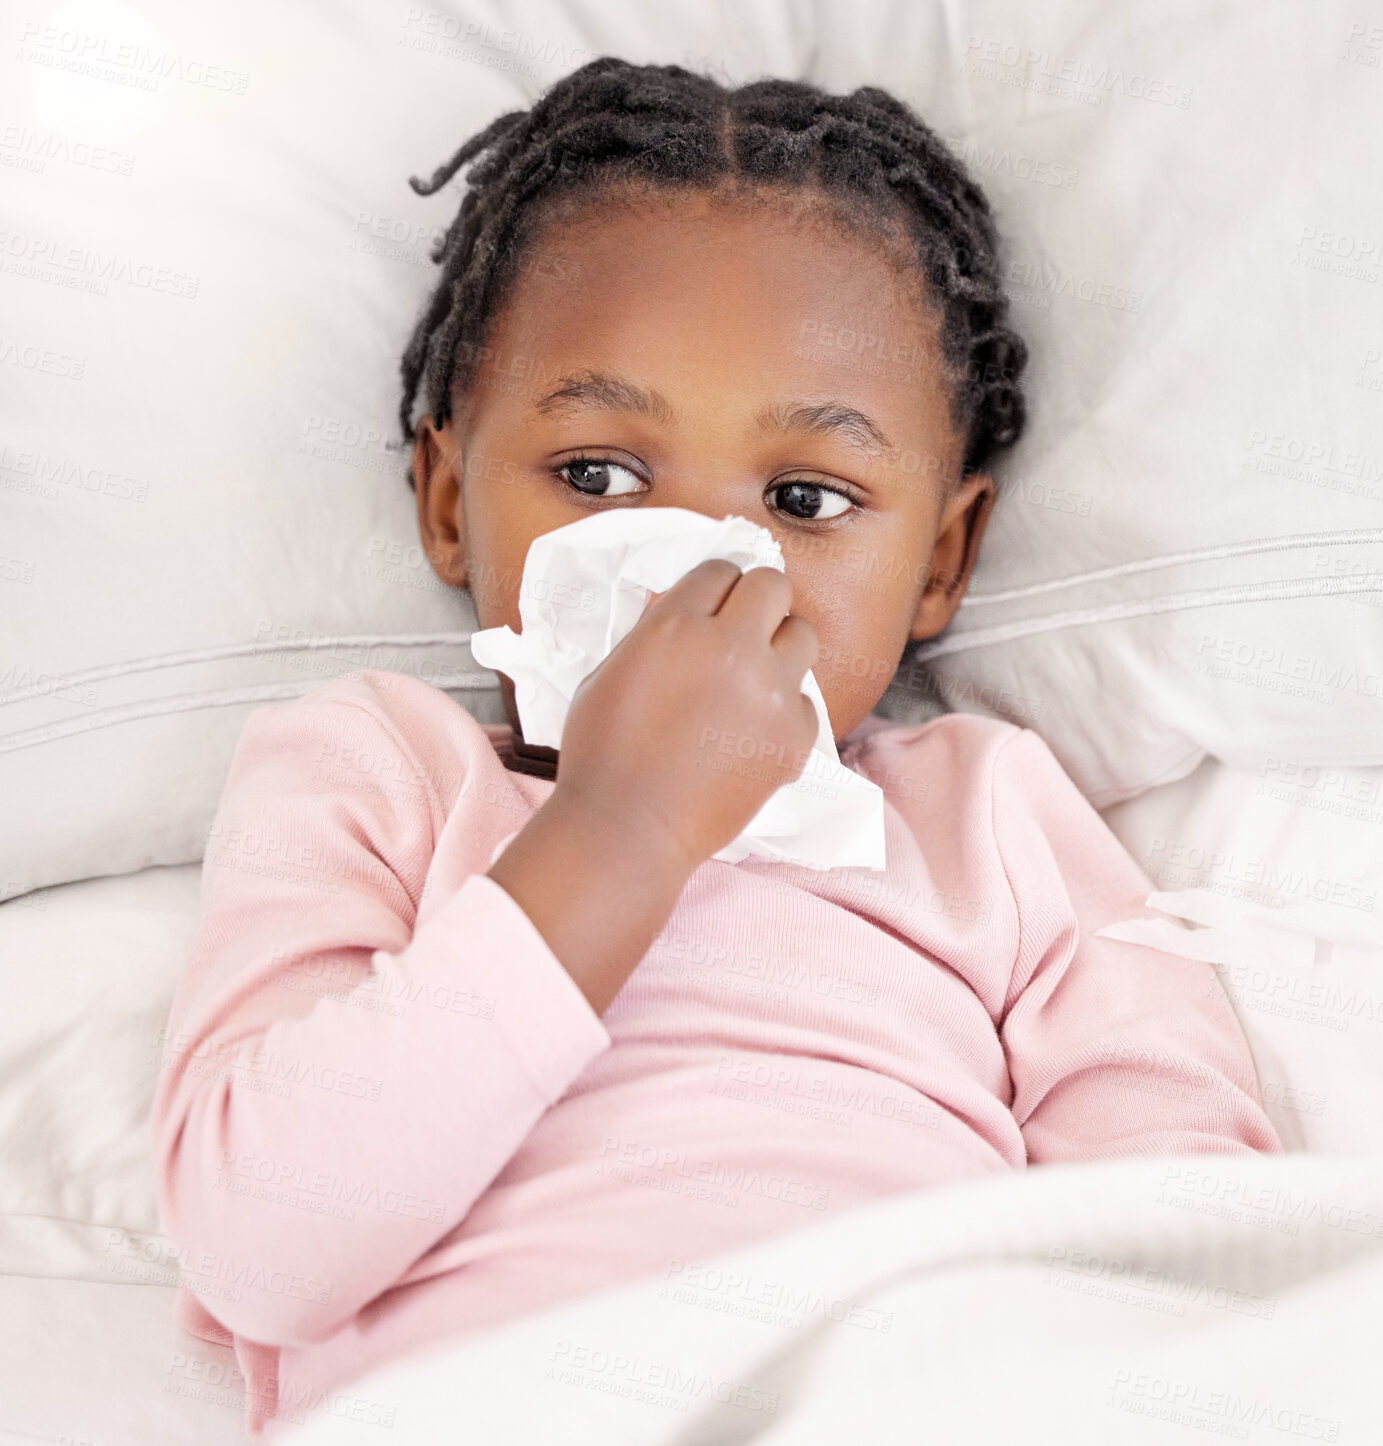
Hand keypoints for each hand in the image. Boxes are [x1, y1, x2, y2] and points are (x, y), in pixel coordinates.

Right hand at [554, 559, 819, 871]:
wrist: (629, 828)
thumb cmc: (603, 753)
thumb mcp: (609, 672)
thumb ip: (653, 631)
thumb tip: (680, 606)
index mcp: (675, 625)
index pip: (720, 570)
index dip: (716, 588)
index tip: (713, 607)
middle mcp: (730, 647)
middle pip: (773, 585)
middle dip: (757, 602)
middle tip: (742, 629)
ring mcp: (769, 692)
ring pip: (802, 634)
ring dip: (779, 647)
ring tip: (753, 678)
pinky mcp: (793, 736)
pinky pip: (804, 700)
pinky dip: (783, 710)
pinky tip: (750, 732)